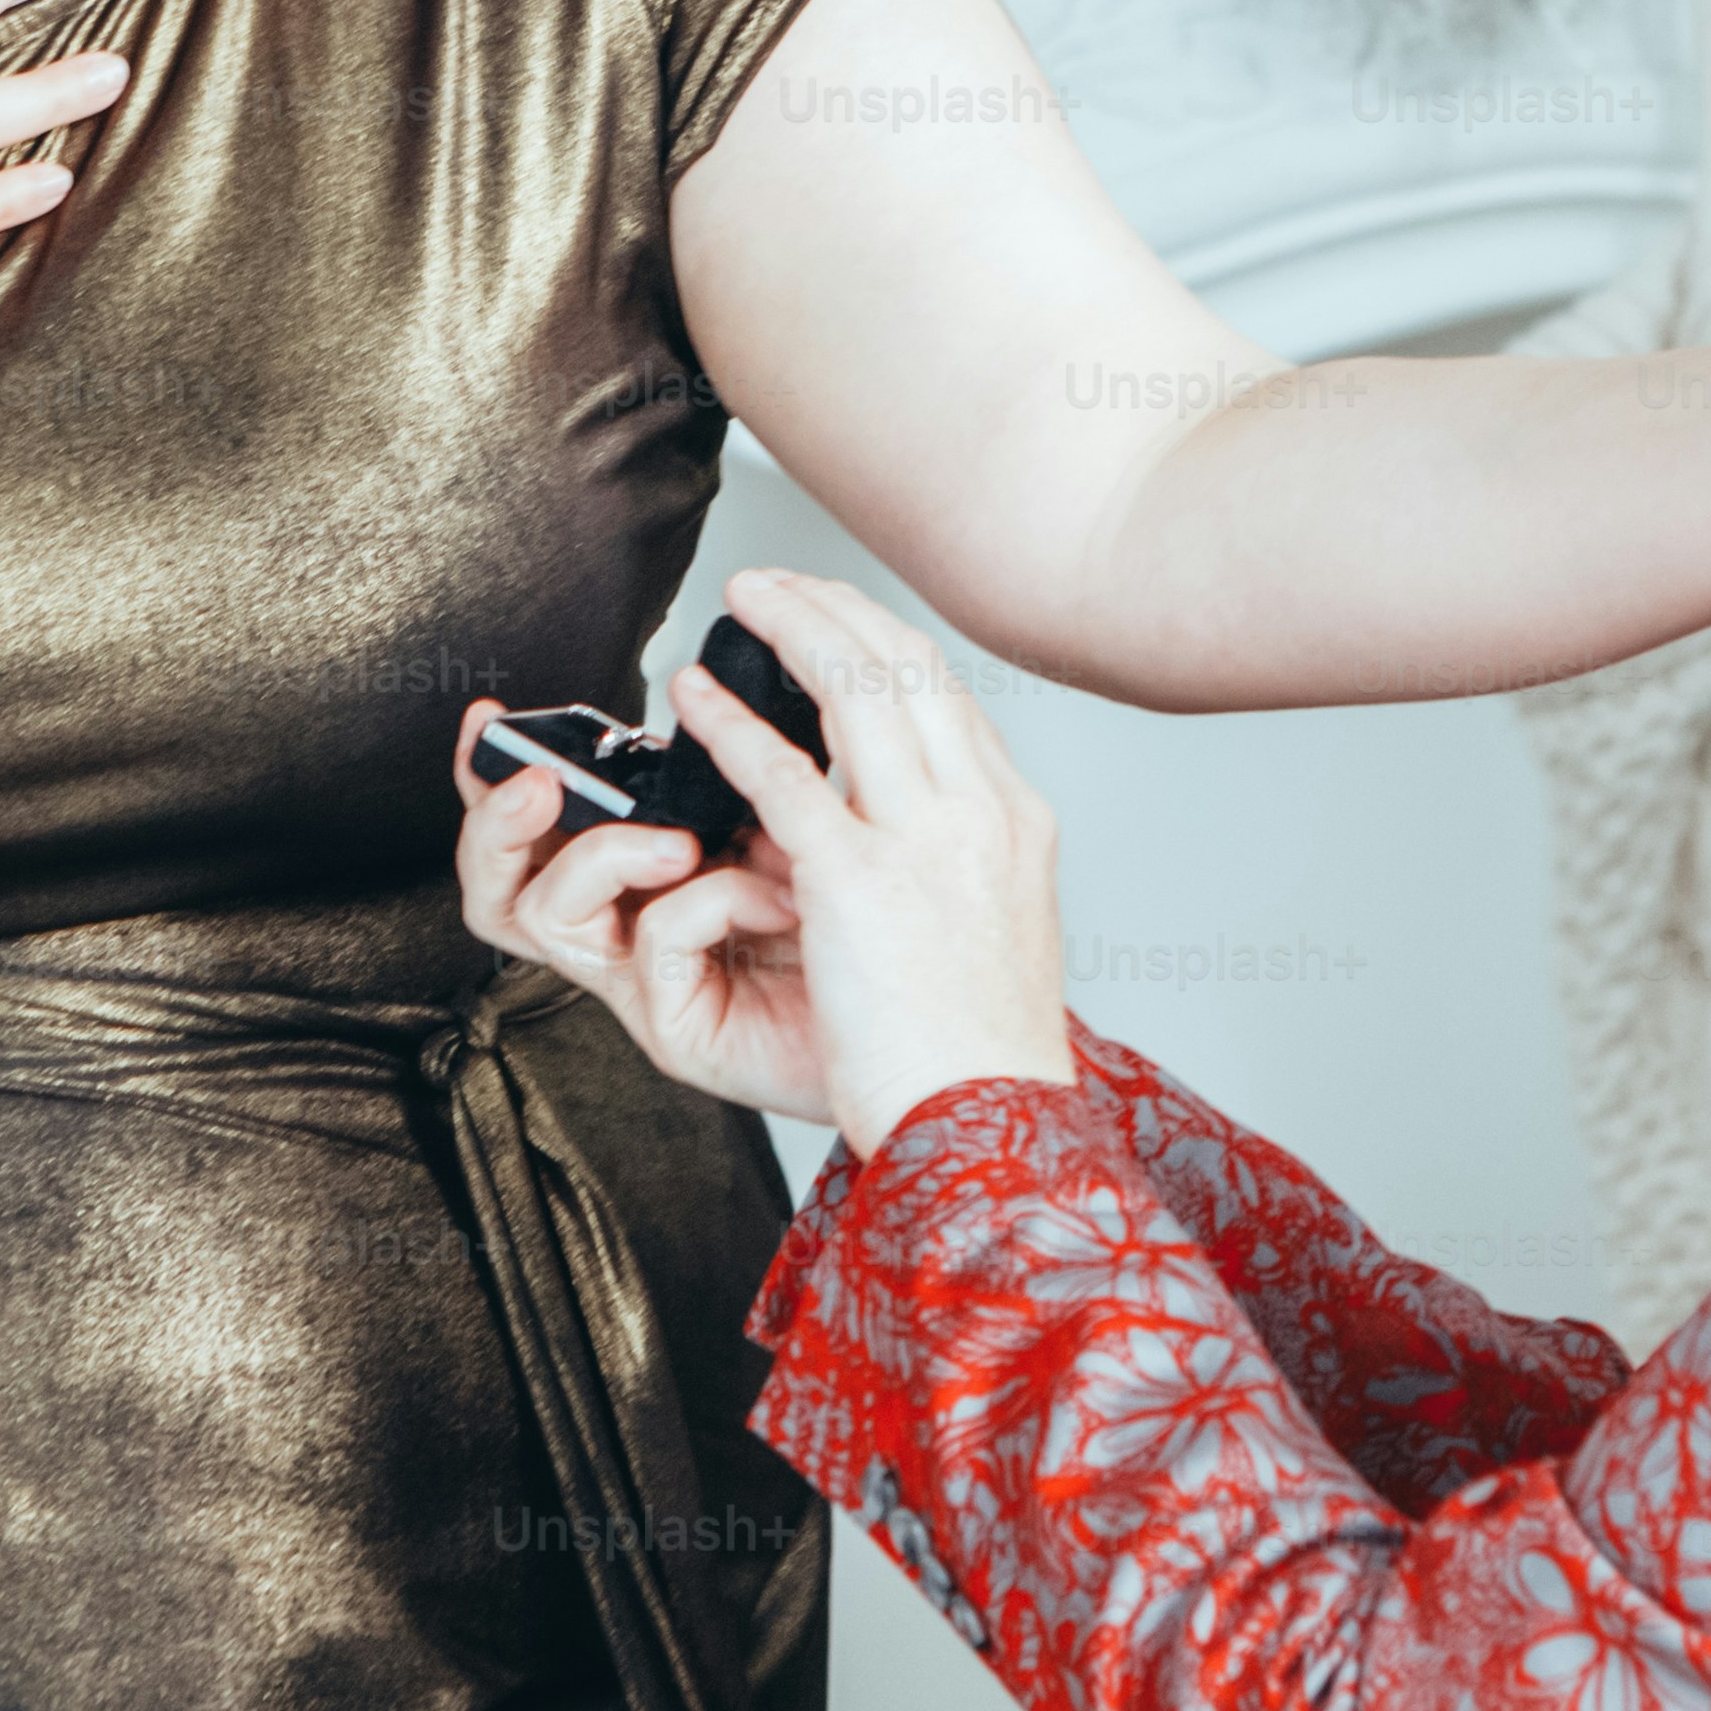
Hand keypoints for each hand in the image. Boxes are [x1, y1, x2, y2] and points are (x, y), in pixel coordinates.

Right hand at [452, 704, 836, 1126]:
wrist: (927, 1039)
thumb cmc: (869, 933)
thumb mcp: (799, 819)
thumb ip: (746, 769)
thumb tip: (718, 691)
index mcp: (648, 869)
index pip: (535, 826)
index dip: (490, 777)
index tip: (487, 718)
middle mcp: (630, 924)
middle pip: (497, 882)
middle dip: (494, 822)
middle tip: (536, 784)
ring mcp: (644, 977)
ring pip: (542, 909)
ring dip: (605, 855)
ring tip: (681, 846)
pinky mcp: (674, 1024)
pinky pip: (653, 941)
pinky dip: (715, 900)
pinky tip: (780, 900)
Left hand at [669, 569, 1077, 1161]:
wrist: (992, 1126)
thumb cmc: (983, 1054)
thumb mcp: (997, 931)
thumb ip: (958, 863)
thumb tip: (911, 831)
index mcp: (1016, 822)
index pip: (949, 697)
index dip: (886, 641)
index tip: (840, 618)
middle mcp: (981, 811)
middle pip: (909, 666)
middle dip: (840, 608)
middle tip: (781, 584)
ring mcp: (925, 839)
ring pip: (856, 689)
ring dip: (792, 627)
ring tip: (743, 598)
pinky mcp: (858, 881)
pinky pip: (783, 774)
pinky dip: (734, 724)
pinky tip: (695, 700)